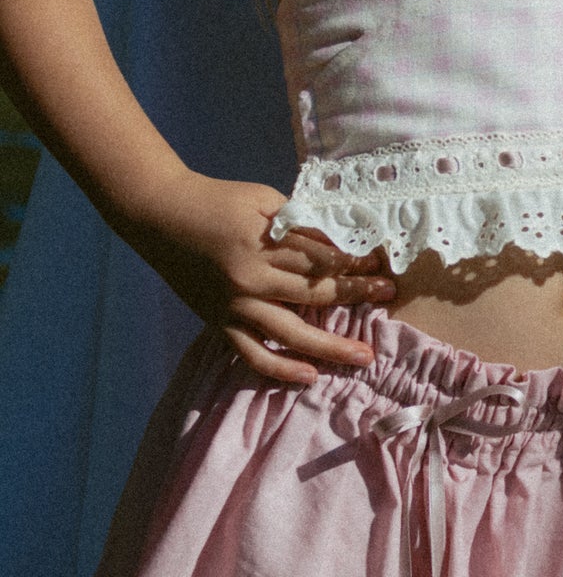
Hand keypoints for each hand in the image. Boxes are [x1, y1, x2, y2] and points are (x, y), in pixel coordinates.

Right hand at [128, 172, 394, 384]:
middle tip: (389, 296)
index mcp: (264, 241)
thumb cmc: (217, 200)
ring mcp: (234, 305)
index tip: (383, 264)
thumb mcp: (264, 200)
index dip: (356, 261)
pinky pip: (253, 354)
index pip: (323, 257)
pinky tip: (310, 376)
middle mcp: (251, 278)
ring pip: (291, 333)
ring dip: (331, 346)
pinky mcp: (219, 323)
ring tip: (365, 357)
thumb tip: (342, 244)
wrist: (158, 214)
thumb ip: (300, 225)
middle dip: (357, 295)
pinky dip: (281, 369)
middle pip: (316, 293)